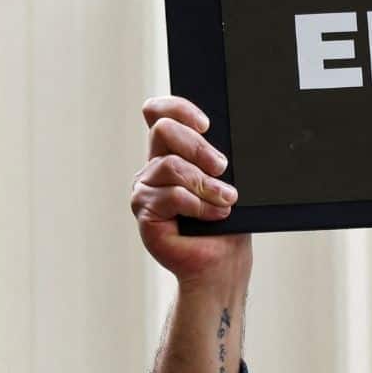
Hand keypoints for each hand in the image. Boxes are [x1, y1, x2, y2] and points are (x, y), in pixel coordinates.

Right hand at [131, 96, 249, 292]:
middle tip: (222, 167)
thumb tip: (220, 138)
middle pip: (163, 130)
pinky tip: (215, 214)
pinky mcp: (144, 212)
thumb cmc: (226, 225)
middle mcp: (153, 168)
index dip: (178, 109)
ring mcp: (145, 190)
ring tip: (226, 201)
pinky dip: (199, 205)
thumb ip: (214, 156)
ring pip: (170, 165)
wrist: (221, 264)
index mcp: (170, 153)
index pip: (159, 114)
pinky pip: (171, 195)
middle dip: (198, 145)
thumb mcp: (226, 181)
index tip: (206, 124)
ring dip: (205, 184)